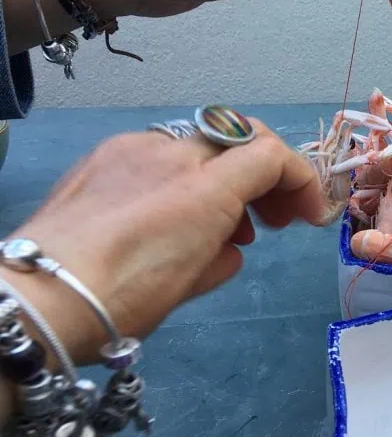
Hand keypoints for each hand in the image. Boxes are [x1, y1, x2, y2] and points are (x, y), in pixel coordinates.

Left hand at [0, 118, 325, 364]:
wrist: (38, 295)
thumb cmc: (123, 300)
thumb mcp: (191, 284)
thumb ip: (225, 254)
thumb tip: (230, 244)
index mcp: (204, 188)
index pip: (273, 155)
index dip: (302, 181)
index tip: (308, 218)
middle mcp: (173, 154)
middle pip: (241, 136)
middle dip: (267, 172)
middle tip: (273, 217)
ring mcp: (134, 148)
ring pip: (201, 142)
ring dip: (225, 175)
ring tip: (219, 224)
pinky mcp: (103, 154)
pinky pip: (159, 153)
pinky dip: (181, 177)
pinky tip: (166, 216)